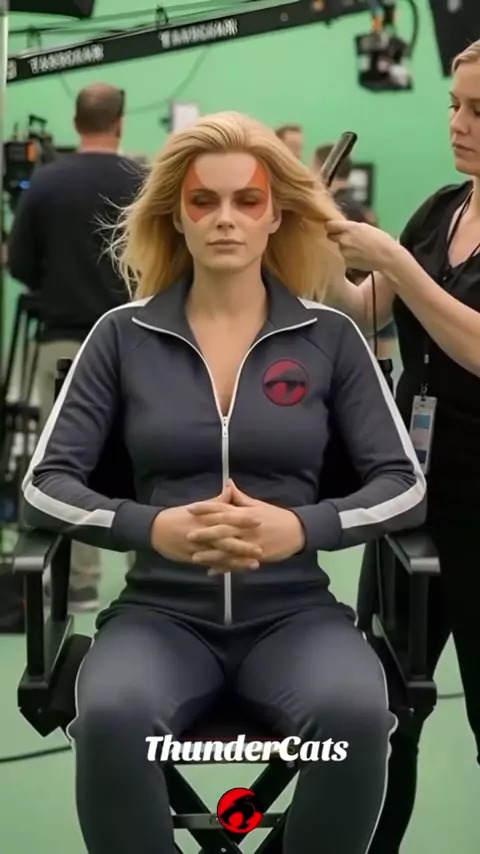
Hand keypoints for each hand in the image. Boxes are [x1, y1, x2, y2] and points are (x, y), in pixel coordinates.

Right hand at [151, 484, 262, 570]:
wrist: (156, 529)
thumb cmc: (179, 516)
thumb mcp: (198, 506)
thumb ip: (217, 501)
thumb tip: (231, 487)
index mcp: (205, 517)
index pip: (227, 516)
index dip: (243, 519)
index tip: (259, 519)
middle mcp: (203, 532)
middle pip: (226, 538)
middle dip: (244, 544)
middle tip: (261, 547)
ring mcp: (199, 546)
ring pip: (221, 554)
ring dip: (238, 560)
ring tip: (256, 563)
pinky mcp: (194, 557)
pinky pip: (212, 563)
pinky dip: (225, 568)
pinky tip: (238, 571)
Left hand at [187, 480, 304, 574]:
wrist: (297, 531)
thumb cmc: (275, 516)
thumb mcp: (258, 504)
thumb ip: (240, 497)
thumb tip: (227, 483)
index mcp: (245, 513)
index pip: (222, 509)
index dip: (206, 508)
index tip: (190, 508)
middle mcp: (246, 528)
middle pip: (223, 529)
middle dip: (205, 532)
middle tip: (188, 534)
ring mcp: (250, 543)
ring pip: (228, 549)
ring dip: (211, 553)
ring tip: (195, 557)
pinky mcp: (255, 556)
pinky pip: (237, 563)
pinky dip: (224, 568)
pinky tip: (211, 571)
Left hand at [326, 220, 400, 272]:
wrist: (387, 257)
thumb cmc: (380, 239)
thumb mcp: (365, 227)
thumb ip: (351, 227)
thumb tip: (341, 227)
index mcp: (350, 228)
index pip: (329, 225)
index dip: (331, 226)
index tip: (333, 228)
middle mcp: (344, 239)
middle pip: (330, 236)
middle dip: (335, 236)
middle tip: (345, 238)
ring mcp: (344, 252)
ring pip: (338, 247)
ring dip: (343, 247)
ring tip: (356, 249)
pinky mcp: (346, 262)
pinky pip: (343, 257)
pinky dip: (348, 256)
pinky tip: (358, 256)